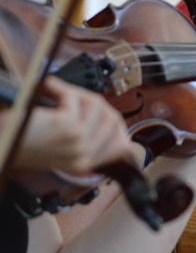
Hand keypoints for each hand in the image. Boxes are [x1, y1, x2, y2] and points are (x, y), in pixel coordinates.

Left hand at [12, 76, 132, 174]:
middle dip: (93, 102)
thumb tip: (108, 119)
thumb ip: (84, 138)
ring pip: (96, 106)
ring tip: (55, 91)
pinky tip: (47, 87)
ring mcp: (79, 144)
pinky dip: (60, 87)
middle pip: (112, 120)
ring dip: (75, 92)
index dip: (117, 125)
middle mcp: (84, 157)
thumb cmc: (17, 141)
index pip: (122, 146)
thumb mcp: (58, 146)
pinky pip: (75, 98)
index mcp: (83, 166)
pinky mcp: (69, 128)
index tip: (105, 112)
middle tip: (72, 95)